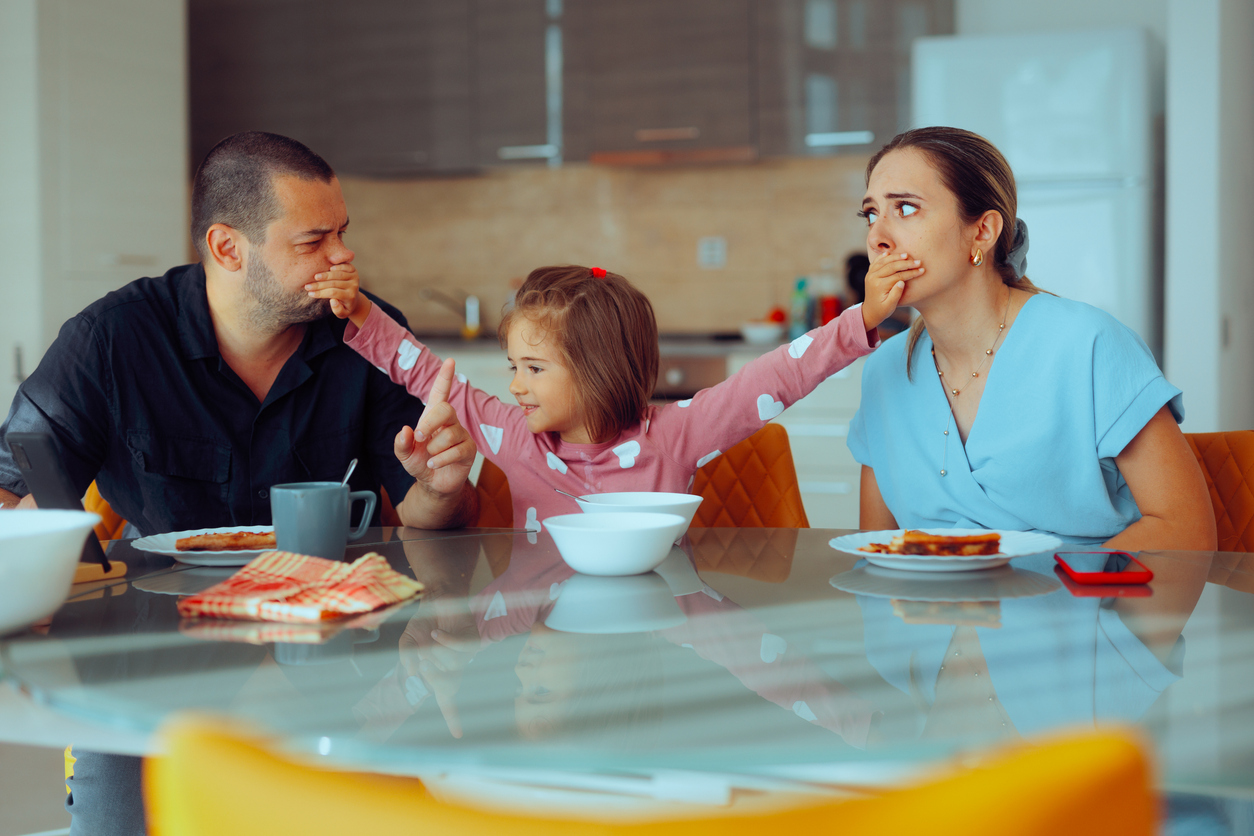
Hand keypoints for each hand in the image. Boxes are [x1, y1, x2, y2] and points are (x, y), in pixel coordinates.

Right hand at [305, 264, 371, 326]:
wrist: (355, 299)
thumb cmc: (344, 307)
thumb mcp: (342, 313)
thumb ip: (338, 310)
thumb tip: (333, 301)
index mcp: (350, 297)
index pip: (333, 293)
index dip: (321, 293)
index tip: (310, 293)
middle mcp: (354, 286)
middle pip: (334, 284)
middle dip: (319, 285)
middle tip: (307, 286)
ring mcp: (355, 277)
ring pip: (338, 274)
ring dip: (325, 275)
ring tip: (315, 277)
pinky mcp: (353, 270)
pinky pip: (344, 266)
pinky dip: (336, 266)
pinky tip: (327, 268)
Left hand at [395, 358, 475, 497]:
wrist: (432, 483)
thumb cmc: (420, 462)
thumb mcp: (404, 454)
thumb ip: (401, 443)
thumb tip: (406, 430)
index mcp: (433, 417)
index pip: (441, 392)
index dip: (445, 377)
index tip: (450, 361)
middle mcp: (450, 422)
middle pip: (446, 409)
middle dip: (430, 423)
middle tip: (419, 436)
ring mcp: (462, 435)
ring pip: (450, 434)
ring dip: (434, 448)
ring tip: (430, 456)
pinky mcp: (469, 450)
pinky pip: (456, 451)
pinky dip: (441, 460)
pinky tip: (435, 465)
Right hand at [398, 600, 478, 737]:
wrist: (436, 599)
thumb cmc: (423, 624)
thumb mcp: (408, 643)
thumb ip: (406, 658)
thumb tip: (412, 674)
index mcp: (439, 673)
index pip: (446, 700)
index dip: (452, 718)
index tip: (458, 735)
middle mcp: (455, 668)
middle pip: (446, 686)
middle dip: (432, 674)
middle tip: (425, 659)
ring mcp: (466, 656)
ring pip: (451, 665)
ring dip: (436, 652)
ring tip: (432, 637)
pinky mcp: (472, 641)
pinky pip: (457, 648)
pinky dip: (444, 641)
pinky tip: (437, 633)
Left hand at [861, 252, 923, 331]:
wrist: (869, 312)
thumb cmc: (882, 311)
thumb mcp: (890, 306)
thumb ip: (896, 295)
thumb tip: (902, 282)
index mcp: (879, 286)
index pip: (898, 276)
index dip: (911, 273)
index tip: (921, 270)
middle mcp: (873, 278)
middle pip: (892, 266)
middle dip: (906, 263)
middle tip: (918, 261)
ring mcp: (870, 275)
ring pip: (884, 262)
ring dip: (896, 257)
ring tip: (907, 255)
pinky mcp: (870, 273)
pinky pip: (876, 262)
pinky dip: (882, 257)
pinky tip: (889, 252)